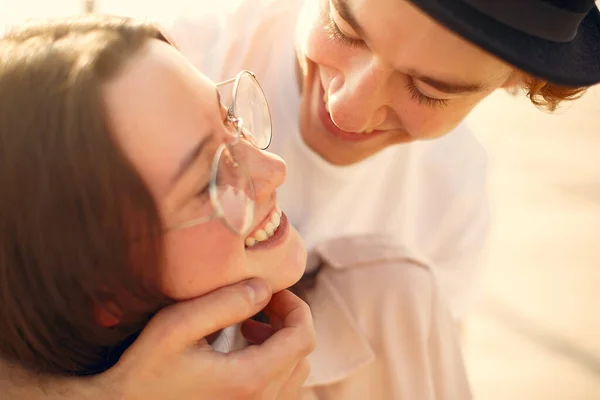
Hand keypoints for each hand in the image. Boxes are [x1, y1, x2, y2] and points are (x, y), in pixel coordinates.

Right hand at [100, 279, 314, 399]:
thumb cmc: (145, 370)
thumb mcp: (177, 326)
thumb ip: (224, 303)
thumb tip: (264, 288)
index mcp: (250, 379)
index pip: (303, 337)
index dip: (295, 306)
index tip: (270, 291)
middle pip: (301, 353)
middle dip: (286, 319)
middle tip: (258, 301)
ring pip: (294, 371)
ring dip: (280, 341)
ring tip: (249, 325)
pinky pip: (280, 387)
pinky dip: (273, 361)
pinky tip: (244, 349)